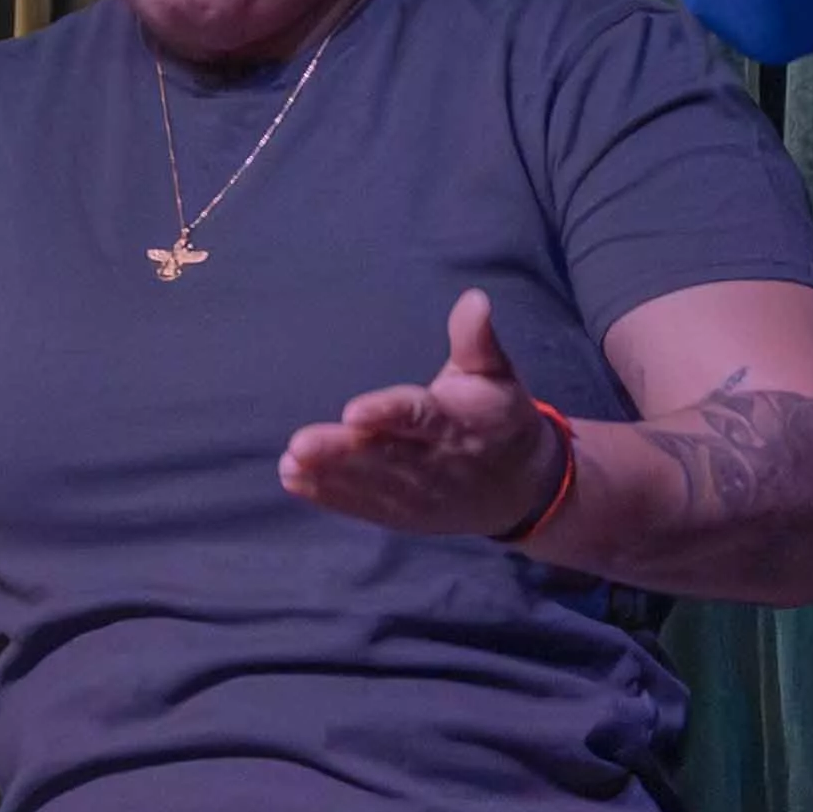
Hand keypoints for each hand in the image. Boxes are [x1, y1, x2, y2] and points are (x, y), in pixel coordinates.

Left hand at [280, 289, 566, 541]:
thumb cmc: (498, 416)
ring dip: (329, 475)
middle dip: (342, 452)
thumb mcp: (497, 374)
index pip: (420, 417)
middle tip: (300, 445)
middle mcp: (437, 462)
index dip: (388, 414)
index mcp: (458, 421)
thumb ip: (477, 340)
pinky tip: (294, 480)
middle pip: (386, 456)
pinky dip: (330, 495)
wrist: (521, 487)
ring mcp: (420, 493)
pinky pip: (364, 505)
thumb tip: (474, 298)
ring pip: (371, 484)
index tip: (353, 411)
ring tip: (290, 464)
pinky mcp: (405, 513)